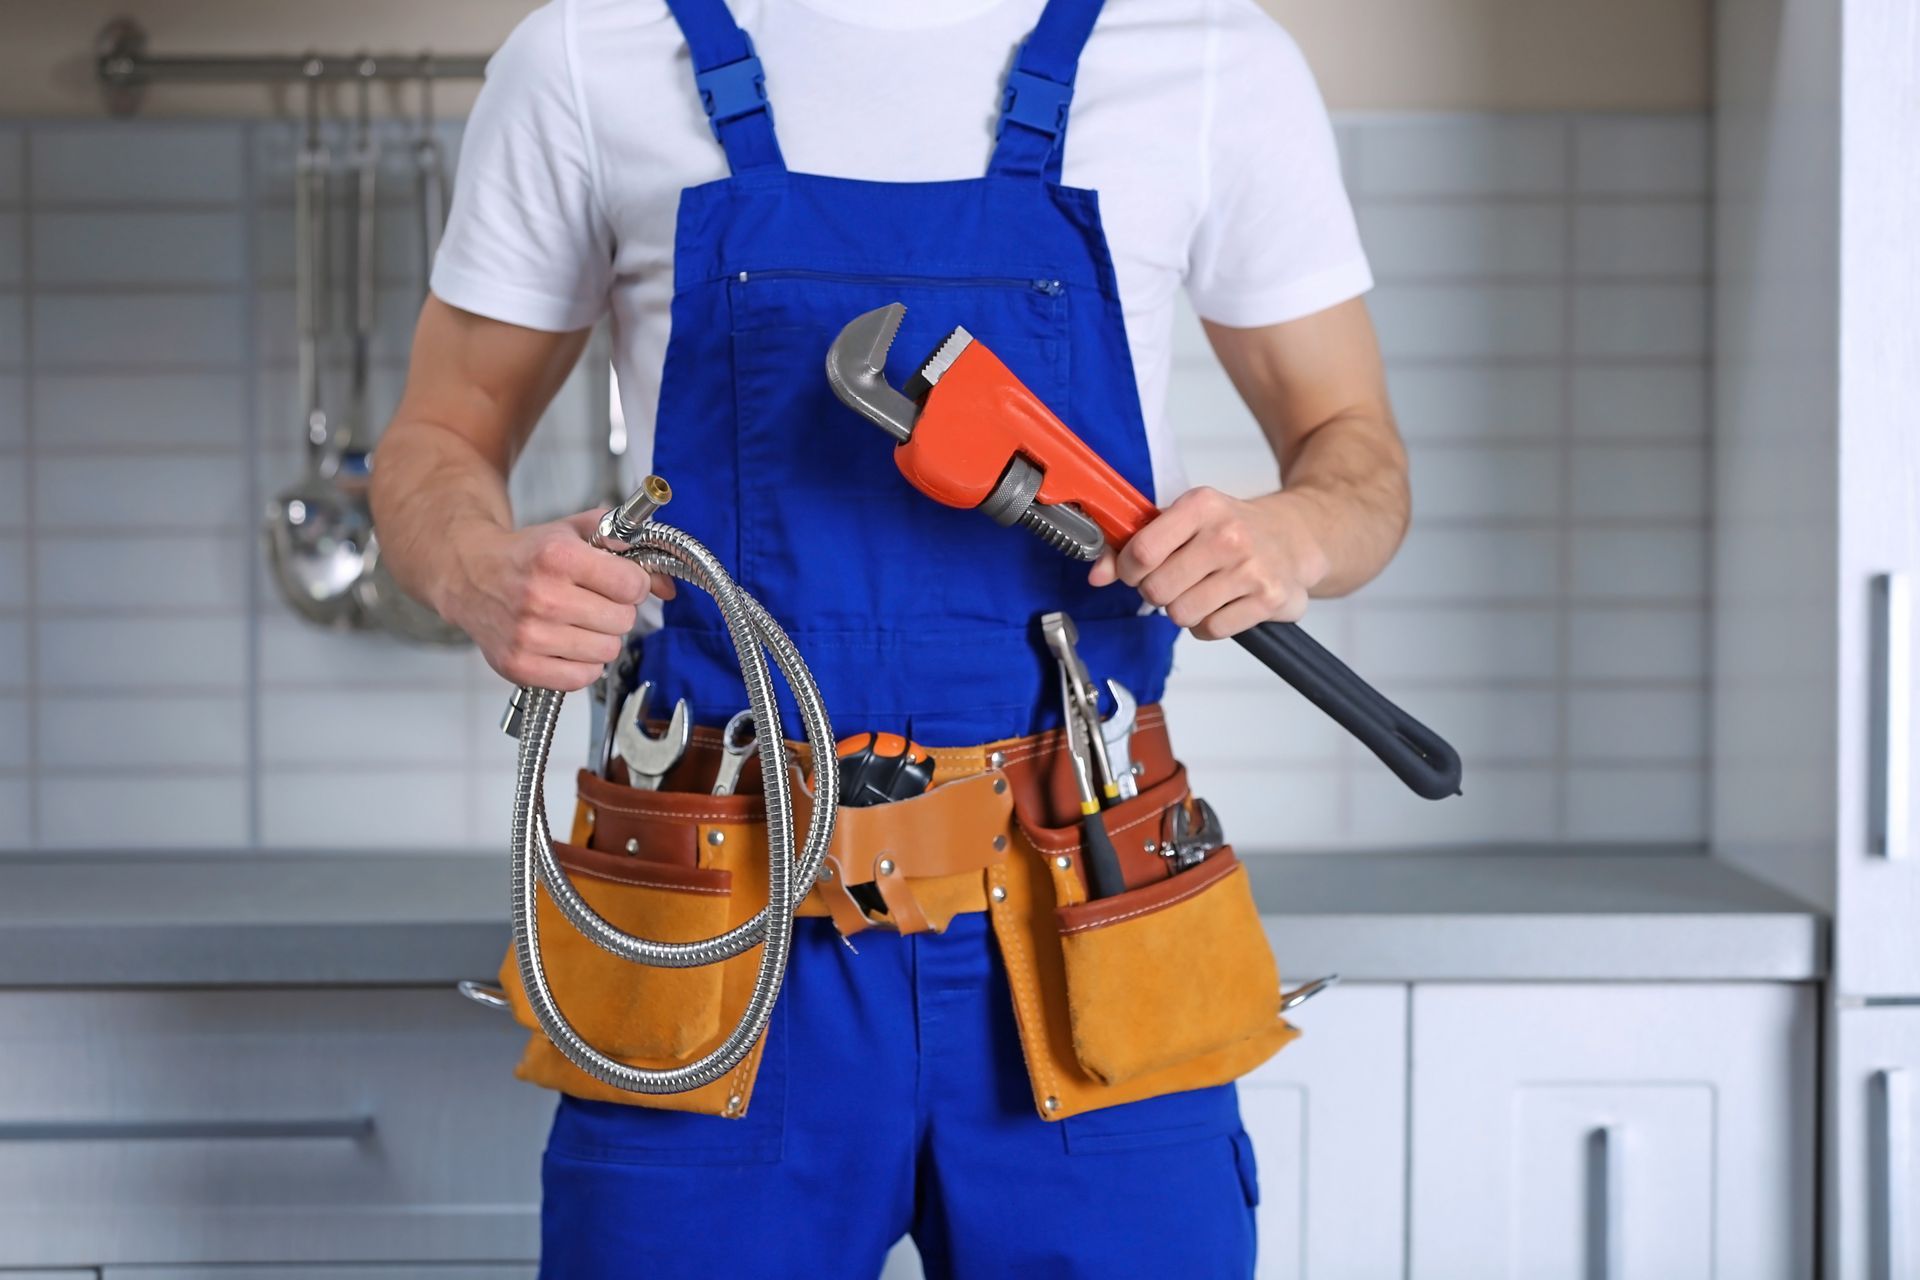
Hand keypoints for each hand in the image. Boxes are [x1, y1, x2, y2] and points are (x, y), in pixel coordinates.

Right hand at [438, 508, 675, 690]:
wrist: (470, 575)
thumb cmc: (527, 554)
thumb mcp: (576, 532)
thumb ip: (628, 547)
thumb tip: (667, 586)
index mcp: (557, 556)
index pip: (631, 585)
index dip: (632, 584)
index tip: (618, 581)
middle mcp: (541, 596)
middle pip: (622, 621)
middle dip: (616, 610)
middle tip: (593, 601)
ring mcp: (528, 635)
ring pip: (606, 651)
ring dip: (600, 638)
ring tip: (577, 621)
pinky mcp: (518, 665)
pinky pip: (581, 678)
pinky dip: (581, 664)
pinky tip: (565, 643)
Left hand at [1089, 487, 1329, 639]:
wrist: (1295, 537)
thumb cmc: (1230, 529)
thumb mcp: (1182, 522)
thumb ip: (1132, 546)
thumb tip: (1097, 574)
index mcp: (1201, 505)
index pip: (1142, 551)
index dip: (1128, 570)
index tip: (1136, 571)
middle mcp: (1228, 534)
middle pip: (1157, 590)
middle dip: (1157, 592)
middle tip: (1175, 581)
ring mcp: (1251, 568)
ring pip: (1181, 614)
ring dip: (1183, 610)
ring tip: (1201, 590)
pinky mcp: (1269, 599)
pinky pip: (1211, 630)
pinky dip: (1208, 625)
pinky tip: (1221, 603)